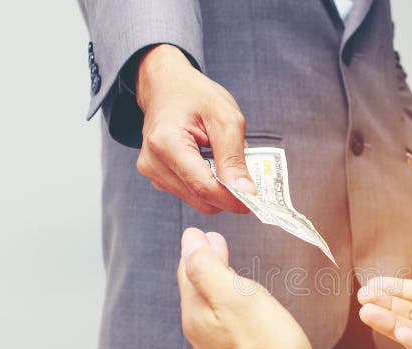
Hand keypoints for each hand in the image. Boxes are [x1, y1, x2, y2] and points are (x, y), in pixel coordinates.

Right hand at [135, 44, 256, 214]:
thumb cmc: (195, 95)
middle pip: (202, 200)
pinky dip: (209, 185)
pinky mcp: (159, 178)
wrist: (166, 85)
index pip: (204, 187)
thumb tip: (246, 192)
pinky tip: (212, 164)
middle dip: (229, 194)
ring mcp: (153, 173)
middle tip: (250, 177)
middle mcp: (153, 163)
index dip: (234, 199)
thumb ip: (234, 158)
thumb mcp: (225, 118)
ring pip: (198, 201)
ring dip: (219, 189)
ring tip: (226, 162)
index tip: (258, 200)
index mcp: (165, 143)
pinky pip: (192, 194)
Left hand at [177, 228, 318, 348]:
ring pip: (215, 317)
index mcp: (197, 315)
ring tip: (234, 278)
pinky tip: (250, 320)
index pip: (189, 273)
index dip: (198, 250)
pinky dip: (236, 319)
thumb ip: (208, 267)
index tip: (206, 232)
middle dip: (207, 270)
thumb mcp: (237, 296)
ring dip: (222, 294)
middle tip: (216, 246)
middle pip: (199, 295)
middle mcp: (201, 338)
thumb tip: (190, 241)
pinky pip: (232, 338)